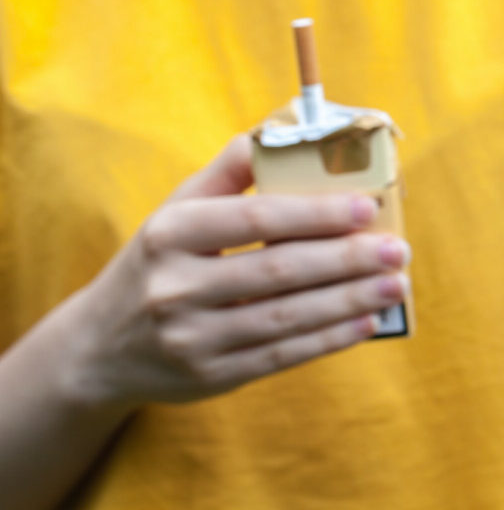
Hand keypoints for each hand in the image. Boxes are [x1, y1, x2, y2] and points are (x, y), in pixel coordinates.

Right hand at [65, 136, 409, 408]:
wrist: (101, 346)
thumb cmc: (159, 261)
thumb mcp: (176, 209)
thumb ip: (228, 172)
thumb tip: (281, 132)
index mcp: (171, 233)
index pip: (254, 219)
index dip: (315, 213)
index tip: (367, 206)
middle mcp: (176, 287)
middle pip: (277, 271)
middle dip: (346, 260)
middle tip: (397, 250)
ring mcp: (192, 338)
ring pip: (286, 318)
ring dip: (349, 301)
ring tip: (394, 284)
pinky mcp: (211, 377)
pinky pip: (281, 356)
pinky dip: (328, 340)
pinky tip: (366, 322)